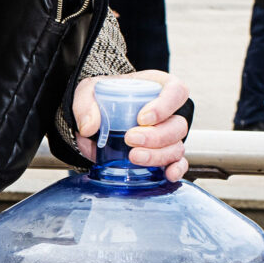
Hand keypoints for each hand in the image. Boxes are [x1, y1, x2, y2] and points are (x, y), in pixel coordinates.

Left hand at [72, 72, 190, 183]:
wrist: (95, 117)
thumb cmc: (101, 98)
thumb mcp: (88, 91)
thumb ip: (85, 104)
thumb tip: (89, 127)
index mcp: (157, 87)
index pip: (176, 91)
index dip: (165, 106)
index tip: (142, 118)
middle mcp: (168, 112)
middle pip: (178, 125)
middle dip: (156, 136)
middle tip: (131, 139)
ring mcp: (168, 135)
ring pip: (177, 146)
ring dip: (158, 155)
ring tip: (134, 157)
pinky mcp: (164, 154)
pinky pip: (179, 163)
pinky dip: (176, 169)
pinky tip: (167, 174)